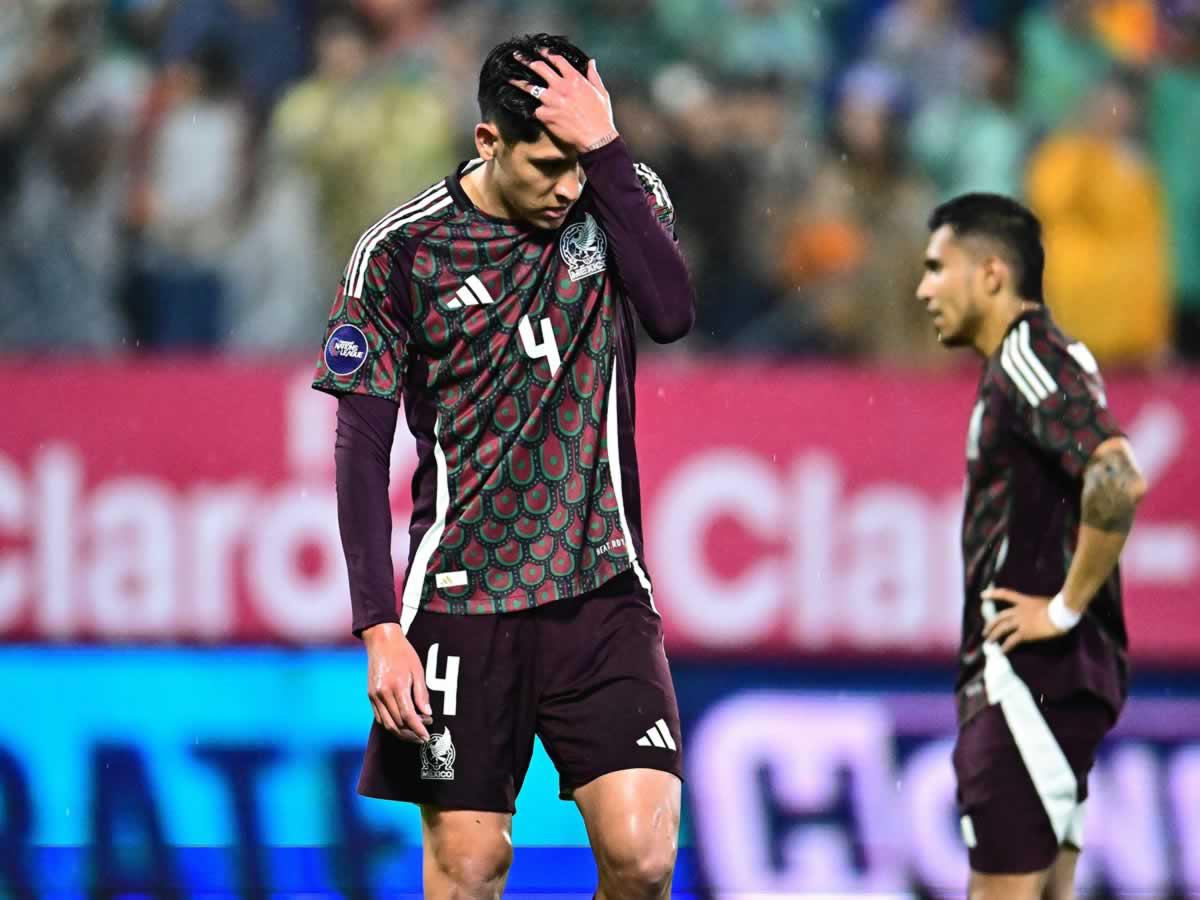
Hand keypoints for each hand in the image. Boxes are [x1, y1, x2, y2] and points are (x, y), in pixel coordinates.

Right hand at [362, 622, 432, 742]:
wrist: (381, 641)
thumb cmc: (403, 653)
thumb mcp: (418, 670)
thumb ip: (421, 694)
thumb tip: (427, 713)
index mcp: (397, 686)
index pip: (408, 716)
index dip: (418, 728)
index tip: (426, 736)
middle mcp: (383, 693)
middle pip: (397, 723)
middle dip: (411, 733)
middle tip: (423, 736)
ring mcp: (374, 696)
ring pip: (387, 724)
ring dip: (401, 733)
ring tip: (414, 735)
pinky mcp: (370, 696)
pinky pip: (380, 717)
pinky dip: (391, 725)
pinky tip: (401, 726)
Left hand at [511, 50, 616, 151]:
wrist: (596, 138)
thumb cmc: (601, 117)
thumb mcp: (601, 92)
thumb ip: (593, 75)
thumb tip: (591, 62)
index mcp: (575, 79)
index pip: (557, 60)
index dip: (546, 53)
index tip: (538, 50)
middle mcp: (561, 87)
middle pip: (540, 68)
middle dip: (527, 61)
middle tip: (517, 56)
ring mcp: (552, 101)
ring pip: (531, 88)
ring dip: (518, 82)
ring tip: (509, 78)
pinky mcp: (546, 115)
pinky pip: (534, 109)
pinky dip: (529, 108)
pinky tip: (518, 105)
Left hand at [981, 587, 1066, 652]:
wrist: (1060, 613)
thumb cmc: (1058, 606)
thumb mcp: (1045, 601)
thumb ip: (1038, 605)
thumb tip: (1042, 609)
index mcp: (1024, 600)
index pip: (1005, 594)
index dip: (992, 594)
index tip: (982, 595)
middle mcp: (1019, 611)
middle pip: (1000, 617)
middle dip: (990, 624)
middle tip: (984, 632)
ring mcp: (1020, 622)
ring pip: (1002, 629)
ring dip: (994, 635)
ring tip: (989, 642)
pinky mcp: (1025, 633)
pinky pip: (1012, 641)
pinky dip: (1006, 647)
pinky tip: (1002, 651)